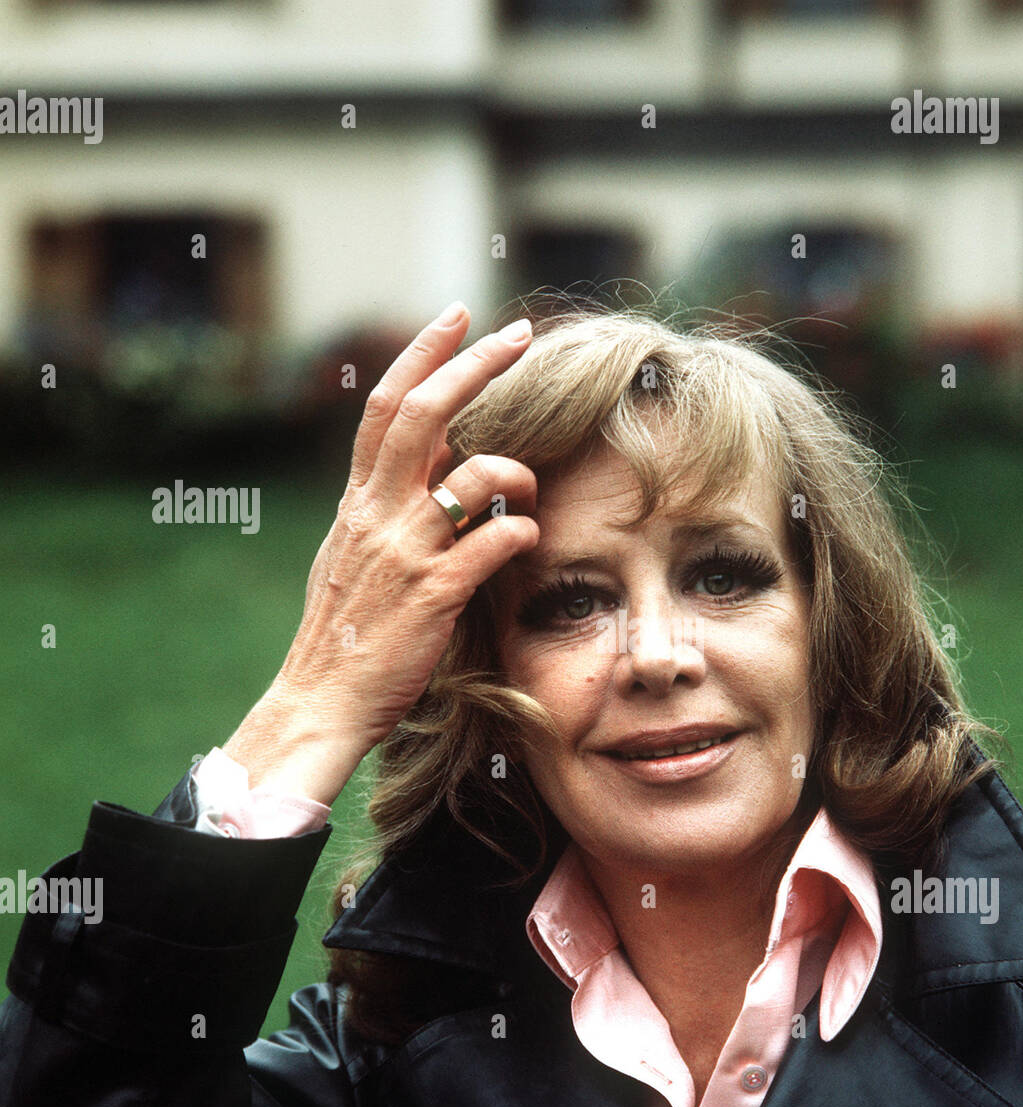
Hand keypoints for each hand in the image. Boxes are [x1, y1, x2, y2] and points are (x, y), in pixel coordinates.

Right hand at [224, 304, 538, 804]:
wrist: (320, 702)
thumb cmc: (347, 635)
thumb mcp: (356, 556)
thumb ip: (391, 508)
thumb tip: (439, 463)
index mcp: (359, 502)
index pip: (386, 406)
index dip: (424, 354)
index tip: (460, 314)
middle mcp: (377, 515)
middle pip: (424, 414)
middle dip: (475, 365)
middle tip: (517, 333)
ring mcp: (403, 553)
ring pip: (470, 476)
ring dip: (512, 470)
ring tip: (528, 485)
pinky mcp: (431, 596)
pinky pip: (490, 545)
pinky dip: (519, 531)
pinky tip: (529, 538)